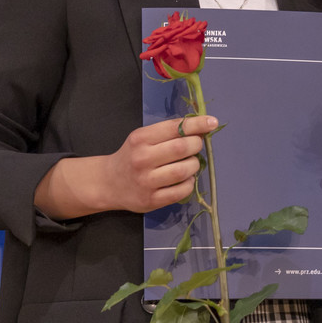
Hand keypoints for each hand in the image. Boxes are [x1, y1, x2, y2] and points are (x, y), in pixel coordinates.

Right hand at [34, 116, 217, 219]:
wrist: (109, 183)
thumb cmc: (132, 156)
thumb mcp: (143, 138)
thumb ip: (169, 133)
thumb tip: (202, 129)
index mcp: (140, 139)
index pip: (174, 128)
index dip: (197, 124)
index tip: (212, 122)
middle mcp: (142, 159)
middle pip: (181, 148)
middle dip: (196, 145)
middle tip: (196, 146)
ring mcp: (146, 182)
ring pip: (184, 170)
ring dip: (194, 165)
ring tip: (190, 163)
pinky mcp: (151, 200)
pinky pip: (181, 191)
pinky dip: (189, 183)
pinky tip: (185, 179)